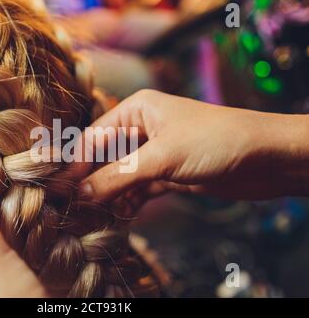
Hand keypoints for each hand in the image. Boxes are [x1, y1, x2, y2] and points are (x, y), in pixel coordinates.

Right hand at [79, 90, 308, 202]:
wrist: (265, 158)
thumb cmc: (214, 142)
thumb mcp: (161, 157)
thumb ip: (119, 175)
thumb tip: (82, 193)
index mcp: (136, 111)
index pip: (94, 137)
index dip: (77, 163)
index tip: (61, 188)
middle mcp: (141, 129)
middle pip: (105, 157)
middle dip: (93, 181)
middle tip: (77, 206)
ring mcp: (154, 153)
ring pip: (120, 175)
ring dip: (111, 195)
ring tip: (99, 215)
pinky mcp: (166, 174)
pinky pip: (138, 188)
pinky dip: (130, 201)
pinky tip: (123, 215)